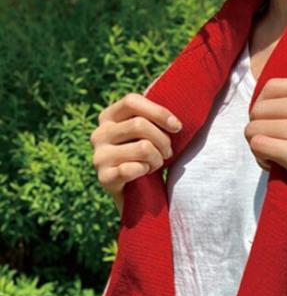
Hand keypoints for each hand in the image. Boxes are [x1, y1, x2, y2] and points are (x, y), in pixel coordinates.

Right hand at [91, 93, 182, 211]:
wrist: (136, 194)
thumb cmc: (147, 157)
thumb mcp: (149, 133)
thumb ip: (154, 119)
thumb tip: (176, 121)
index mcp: (108, 117)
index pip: (131, 101)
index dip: (159, 112)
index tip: (178, 127)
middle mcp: (99, 133)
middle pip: (140, 125)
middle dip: (163, 141)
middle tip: (168, 153)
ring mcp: (98, 156)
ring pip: (143, 147)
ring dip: (157, 159)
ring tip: (155, 165)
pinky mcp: (104, 177)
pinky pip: (134, 168)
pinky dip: (146, 172)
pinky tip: (143, 175)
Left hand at [244, 77, 286, 222]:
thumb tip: (259, 105)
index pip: (273, 86)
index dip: (264, 108)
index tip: (276, 127)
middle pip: (260, 107)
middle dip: (259, 128)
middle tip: (276, 146)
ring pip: (254, 127)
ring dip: (258, 144)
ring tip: (278, 157)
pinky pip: (257, 145)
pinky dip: (260, 158)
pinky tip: (276, 166)